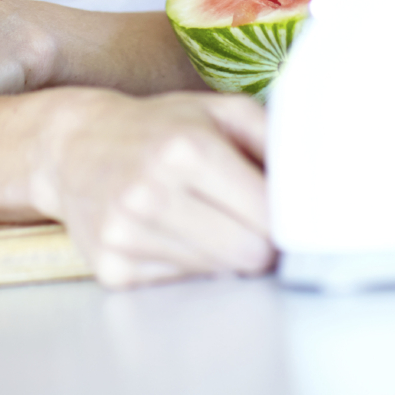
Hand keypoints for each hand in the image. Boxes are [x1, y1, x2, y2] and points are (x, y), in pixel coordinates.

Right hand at [33, 90, 274, 287]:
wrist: (74, 145)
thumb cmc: (159, 126)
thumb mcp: (219, 110)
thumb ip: (274, 137)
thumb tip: (320, 180)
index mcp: (187, 147)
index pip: (268, 217)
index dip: (282, 217)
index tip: (280, 210)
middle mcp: (152, 190)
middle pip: (249, 254)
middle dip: (257, 240)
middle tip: (242, 217)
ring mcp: (127, 232)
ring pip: (217, 274)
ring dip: (219, 253)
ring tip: (197, 217)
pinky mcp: (112, 267)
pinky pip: (179, 284)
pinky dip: (183, 263)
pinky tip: (166, 231)